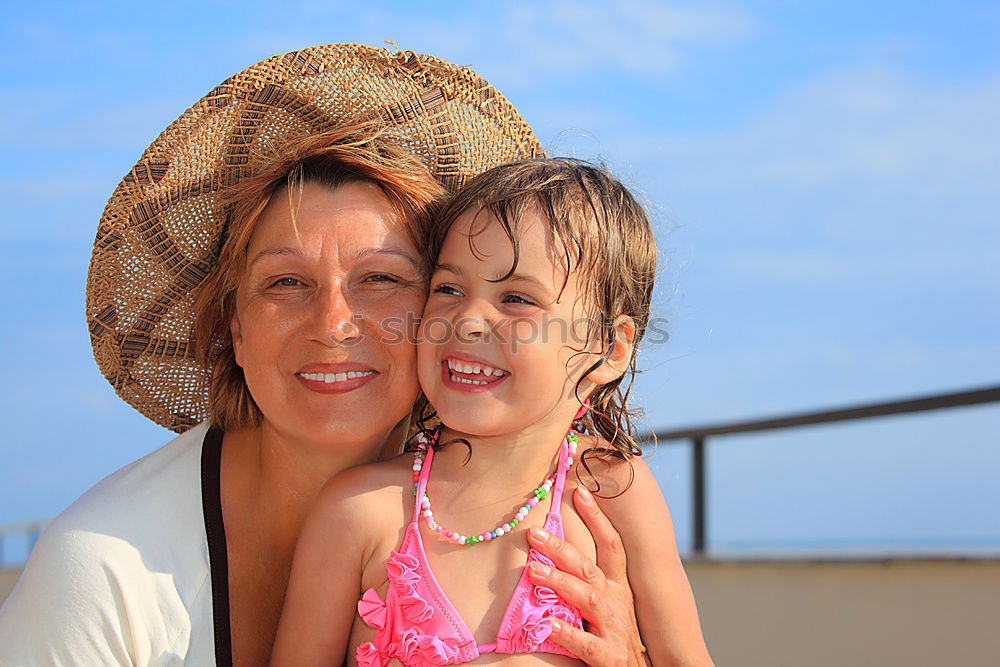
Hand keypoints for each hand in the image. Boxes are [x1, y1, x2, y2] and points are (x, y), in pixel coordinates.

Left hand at [527, 486, 647, 665]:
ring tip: (534, 569)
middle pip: (590, 568)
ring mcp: (615, 629)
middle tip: (535, 532)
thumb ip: (590, 582)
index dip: (597, 518)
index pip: (611, 546)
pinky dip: (566, 632)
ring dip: (561, 582)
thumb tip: (558, 552)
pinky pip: (585, 643)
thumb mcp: (610, 605)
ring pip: (588, 599)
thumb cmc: (617, 638)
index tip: (579, 491)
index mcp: (618, 588)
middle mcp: (618, 603)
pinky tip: (546, 624)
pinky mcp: (609, 657)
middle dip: (563, 548)